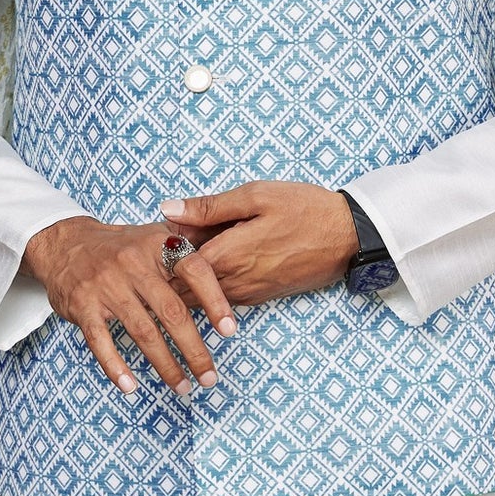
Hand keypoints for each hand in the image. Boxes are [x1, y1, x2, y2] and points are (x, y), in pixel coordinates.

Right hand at [23, 215, 232, 397]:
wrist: (65, 243)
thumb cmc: (121, 247)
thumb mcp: (154, 236)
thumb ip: (189, 249)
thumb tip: (233, 266)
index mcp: (156, 246)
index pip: (194, 270)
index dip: (215, 300)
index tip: (230, 331)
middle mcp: (132, 264)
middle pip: (172, 312)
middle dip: (194, 350)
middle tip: (209, 377)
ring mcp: (105, 286)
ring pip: (142, 332)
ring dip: (165, 365)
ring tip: (182, 386)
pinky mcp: (82, 306)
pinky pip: (101, 342)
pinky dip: (116, 367)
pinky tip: (131, 387)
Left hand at [158, 182, 359, 308]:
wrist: (349, 237)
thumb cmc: (306, 209)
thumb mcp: (256, 196)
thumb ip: (209, 206)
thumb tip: (168, 209)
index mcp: (228, 254)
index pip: (174, 264)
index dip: (156, 253)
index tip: (145, 241)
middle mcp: (234, 282)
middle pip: (182, 288)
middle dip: (164, 275)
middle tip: (150, 258)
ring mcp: (248, 294)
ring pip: (200, 299)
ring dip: (184, 285)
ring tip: (172, 264)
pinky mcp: (260, 298)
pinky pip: (221, 299)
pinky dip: (205, 289)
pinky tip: (205, 268)